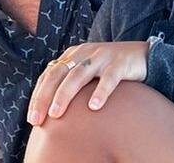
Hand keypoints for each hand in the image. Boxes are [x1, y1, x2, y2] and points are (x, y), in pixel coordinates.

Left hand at [26, 41, 148, 125]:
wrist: (141, 55)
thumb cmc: (109, 68)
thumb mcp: (86, 71)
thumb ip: (69, 81)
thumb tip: (49, 108)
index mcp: (72, 55)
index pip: (49, 75)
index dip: (38, 96)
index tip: (32, 118)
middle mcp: (84, 53)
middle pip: (58, 74)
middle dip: (45, 97)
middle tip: (38, 119)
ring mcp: (102, 57)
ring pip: (79, 74)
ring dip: (65, 94)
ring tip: (57, 113)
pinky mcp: (120, 63)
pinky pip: (109, 78)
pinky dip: (101, 91)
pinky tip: (94, 106)